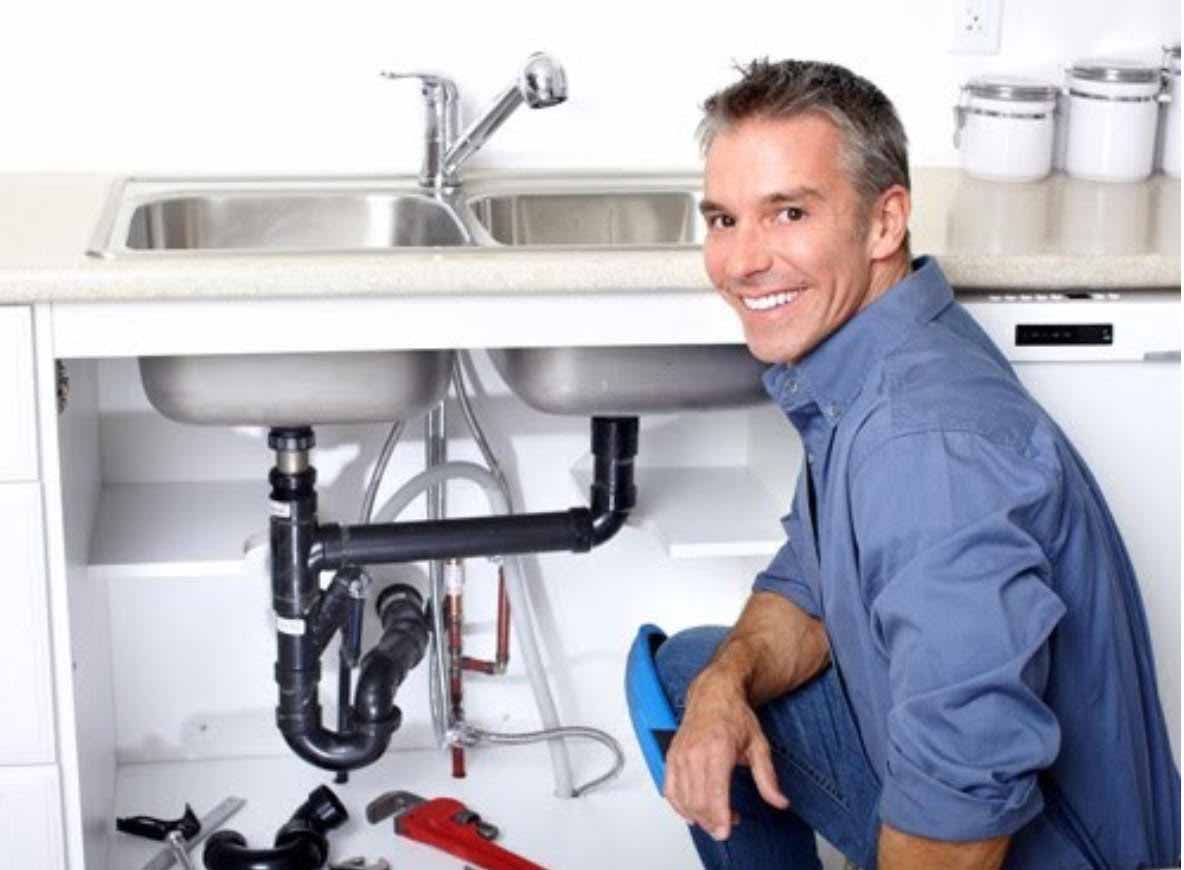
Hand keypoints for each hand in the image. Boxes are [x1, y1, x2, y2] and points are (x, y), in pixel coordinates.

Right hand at [663, 668, 788, 840]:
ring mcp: (680, 755)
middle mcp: (694, 752)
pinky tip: (692, 812)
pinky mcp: (671, 757)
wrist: (713, 694)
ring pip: (683, 799)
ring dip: (698, 816)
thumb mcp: (759, 745)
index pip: (714, 794)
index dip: (719, 818)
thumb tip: (780, 802)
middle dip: (711, 821)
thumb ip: (768, 777)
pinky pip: (669, 790)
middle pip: (698, 801)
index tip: (726, 831)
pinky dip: (679, 806)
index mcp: (717, 749)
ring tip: (715, 817)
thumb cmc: (735, 716)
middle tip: (726, 826)